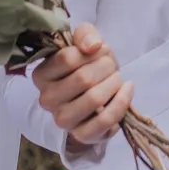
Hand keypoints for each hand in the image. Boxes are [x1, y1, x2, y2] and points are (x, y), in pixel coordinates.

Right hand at [31, 24, 133, 146]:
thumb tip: (93, 46)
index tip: (98, 51)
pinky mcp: (82, 134)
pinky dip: (122, 102)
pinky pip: (106, 120)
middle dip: (106, 67)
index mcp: (41, 75)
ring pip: (94, 99)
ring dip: (114, 84)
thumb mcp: (84, 41)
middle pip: (83, 79)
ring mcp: (63, 120)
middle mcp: (47, 99)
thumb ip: (85, 34)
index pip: (67, 58)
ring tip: (117, 78)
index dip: (90, 52)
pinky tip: (127, 90)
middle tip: (111, 65)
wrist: (96, 94)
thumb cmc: (87, 65)